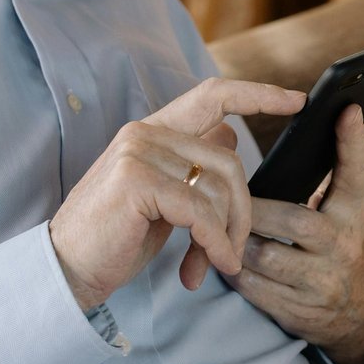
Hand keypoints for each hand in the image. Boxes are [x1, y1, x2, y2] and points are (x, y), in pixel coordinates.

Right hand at [50, 79, 306, 310]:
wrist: (67, 269)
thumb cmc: (118, 237)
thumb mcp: (165, 196)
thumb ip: (193, 165)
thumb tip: (232, 136)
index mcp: (153, 130)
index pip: (213, 95)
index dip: (257, 93)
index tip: (296, 99)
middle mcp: (144, 132)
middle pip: (229, 161)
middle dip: (242, 211)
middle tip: (234, 250)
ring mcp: (138, 152)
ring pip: (218, 188)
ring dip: (226, 234)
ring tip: (214, 263)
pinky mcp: (136, 182)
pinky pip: (201, 212)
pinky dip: (214, 243)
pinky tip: (211, 265)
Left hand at [231, 104, 363, 363]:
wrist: (361, 312)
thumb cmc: (348, 241)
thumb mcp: (354, 204)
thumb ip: (348, 164)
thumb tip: (356, 113)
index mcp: (357, 212)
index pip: (356, 172)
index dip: (351, 141)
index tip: (345, 109)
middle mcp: (343, 246)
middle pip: (290, 219)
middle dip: (250, 208)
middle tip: (222, 194)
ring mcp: (320, 281)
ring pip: (262, 255)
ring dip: (234, 240)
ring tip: (217, 226)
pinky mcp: (296, 309)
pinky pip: (252, 287)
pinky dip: (233, 270)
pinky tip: (224, 256)